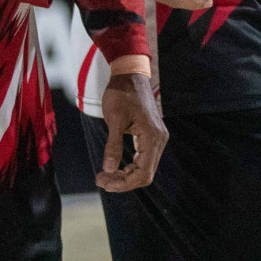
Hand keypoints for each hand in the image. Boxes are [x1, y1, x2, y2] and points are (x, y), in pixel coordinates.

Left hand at [95, 73, 167, 192]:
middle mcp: (159, 139)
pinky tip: (115, 166)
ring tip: (104, 174)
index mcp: (153, 137)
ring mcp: (157, 138)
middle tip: (100, 179)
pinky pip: (144, 159)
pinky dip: (129, 167)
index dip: (123, 183)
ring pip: (145, 168)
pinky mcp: (151, 136)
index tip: (102, 181)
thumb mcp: (114, 119)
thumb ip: (112, 145)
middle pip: (146, 174)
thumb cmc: (121, 95)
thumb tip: (108, 170)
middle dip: (123, 181)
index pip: (143, 172)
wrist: (130, 76)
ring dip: (125, 176)